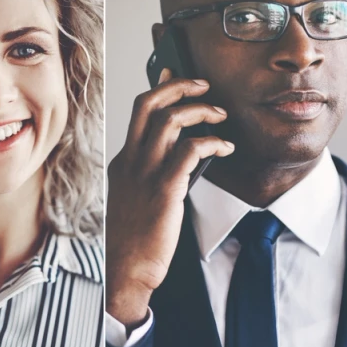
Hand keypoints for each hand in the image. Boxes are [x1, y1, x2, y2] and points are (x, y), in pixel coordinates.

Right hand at [106, 69, 233, 326]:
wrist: (123, 271)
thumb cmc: (131, 242)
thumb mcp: (133, 200)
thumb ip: (148, 177)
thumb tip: (178, 159)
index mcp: (122, 163)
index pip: (138, 112)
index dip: (160, 88)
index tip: (174, 74)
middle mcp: (130, 162)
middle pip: (149, 105)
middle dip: (179, 85)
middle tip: (203, 85)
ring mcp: (145, 175)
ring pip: (170, 121)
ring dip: (201, 111)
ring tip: (220, 115)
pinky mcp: (163, 191)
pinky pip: (189, 151)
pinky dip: (212, 142)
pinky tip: (225, 147)